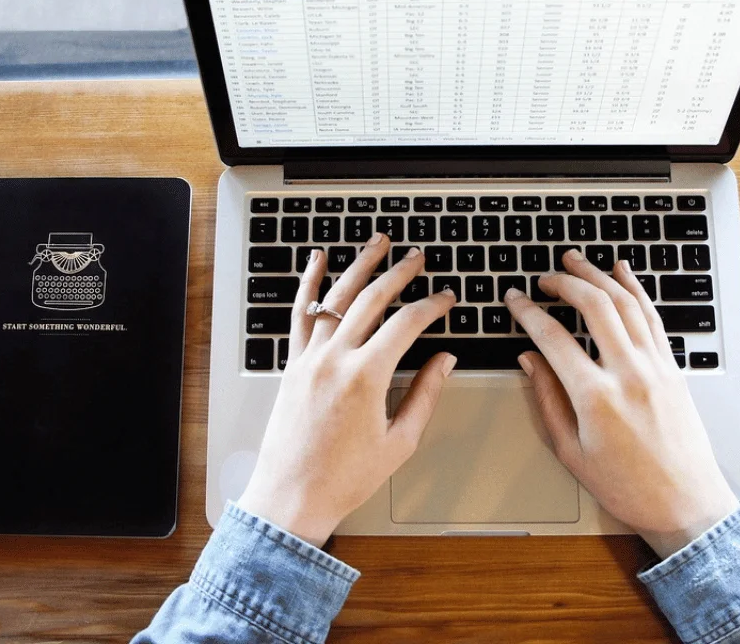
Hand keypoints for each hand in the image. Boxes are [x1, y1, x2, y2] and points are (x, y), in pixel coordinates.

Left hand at [237, 234, 456, 546]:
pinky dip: (309, 283)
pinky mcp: (292, 365)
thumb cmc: (345, 478)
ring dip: (359, 265)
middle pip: (372, 299)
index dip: (432, 306)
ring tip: (377, 243)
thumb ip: (425, 395)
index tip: (447, 299)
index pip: (407, 324)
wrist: (292, 497)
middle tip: (418, 257)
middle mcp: (335, 359)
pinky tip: (317, 260)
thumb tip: (445, 361)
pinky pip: (300, 314)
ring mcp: (309, 359)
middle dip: (400, 273)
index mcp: (366, 377)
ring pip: (336, 297)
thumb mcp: (399, 442)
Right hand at [504, 250, 737, 558]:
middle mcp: (629, 374)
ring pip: (626, 303)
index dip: (528, 313)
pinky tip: (623, 273)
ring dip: (598, 276)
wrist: (686, 504)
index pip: (553, 338)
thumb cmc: (628, 488)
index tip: (514, 300)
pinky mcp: (673, 368)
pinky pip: (652, 317)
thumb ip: (547, 400)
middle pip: (594, 306)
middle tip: (544, 277)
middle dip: (564, 282)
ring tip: (576, 260)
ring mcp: (656, 367)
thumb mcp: (571, 452)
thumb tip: (529, 360)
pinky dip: (636, 289)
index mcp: (596, 398)